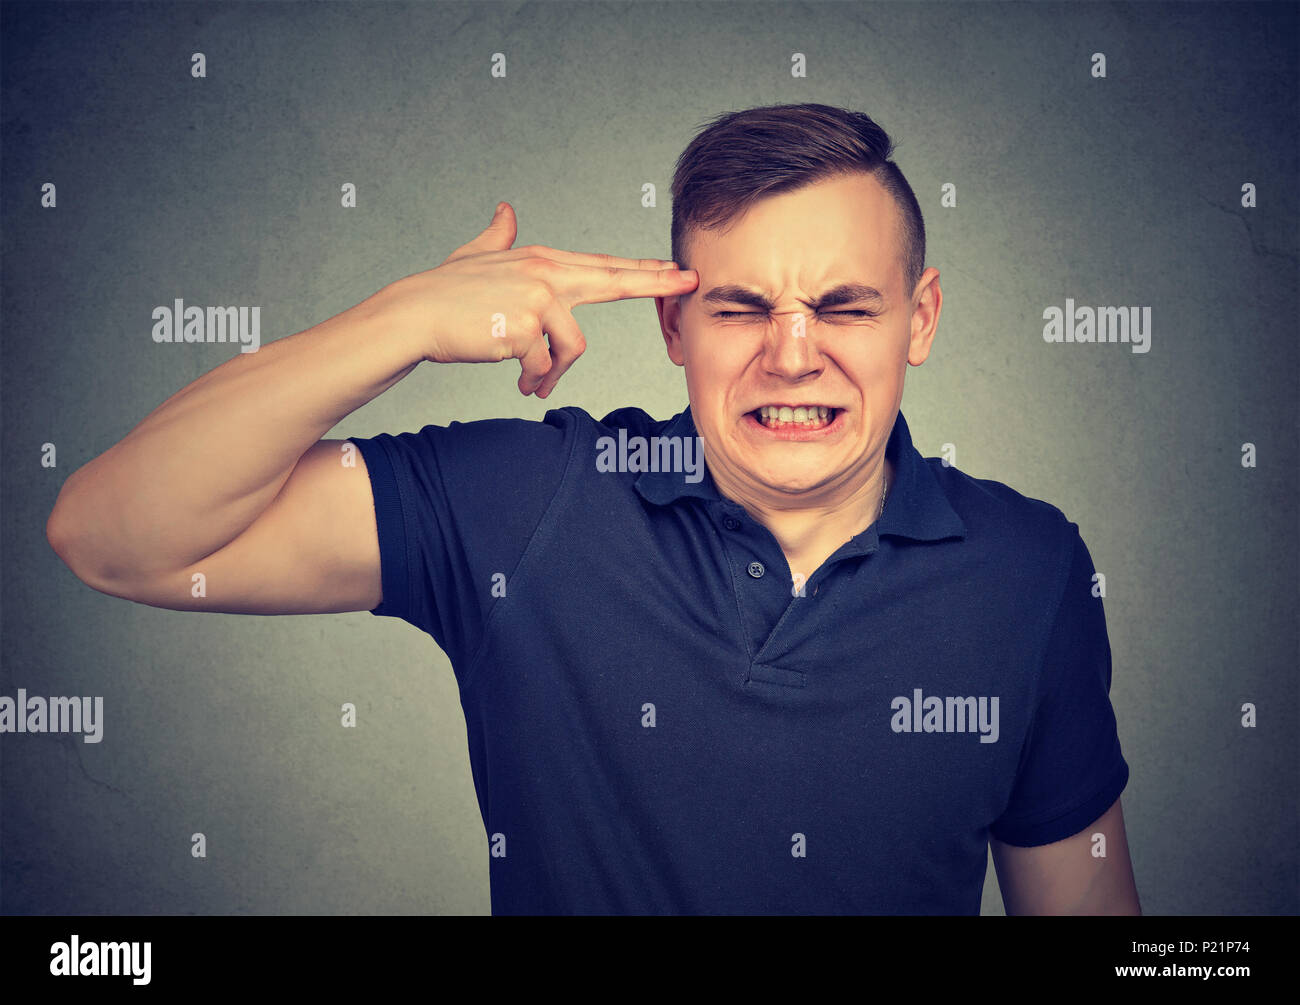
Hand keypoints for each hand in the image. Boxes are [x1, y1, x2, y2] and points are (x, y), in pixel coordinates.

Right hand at [381, 202, 697, 396]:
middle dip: (655, 282)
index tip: (675, 269)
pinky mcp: (524, 327)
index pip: (602, 266)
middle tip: (691, 282)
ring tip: (534, 384)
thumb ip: (498, 235)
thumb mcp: (476, 256)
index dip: (641, 269)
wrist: (412, 316)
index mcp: (540, 260)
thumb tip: (506, 209)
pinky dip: (535, 380)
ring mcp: (535, 298)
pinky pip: (545, 364)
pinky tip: (520, 384)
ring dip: (555, 372)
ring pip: (573, 345)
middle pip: (612, 279)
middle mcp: (544, 273)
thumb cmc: (443, 293)